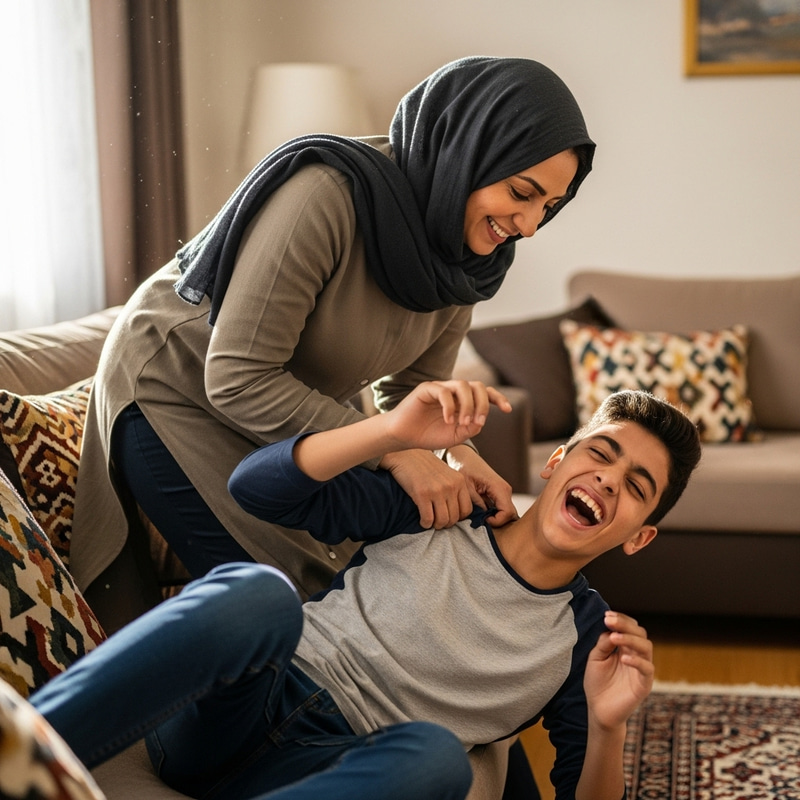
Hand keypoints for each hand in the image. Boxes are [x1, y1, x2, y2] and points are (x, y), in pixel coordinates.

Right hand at [292, 380, 509, 484]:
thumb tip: (481, 420)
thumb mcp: (456, 437)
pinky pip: (444, 391)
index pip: (484, 392)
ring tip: (462, 424)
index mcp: (462, 401)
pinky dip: (450, 406)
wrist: (403, 438)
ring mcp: (440, 388)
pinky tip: (448, 420)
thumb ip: (471, 429)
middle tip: (476, 423)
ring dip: (468, 406)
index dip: (498, 398)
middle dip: (483, 404)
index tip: (508, 410)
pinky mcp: (426, 389)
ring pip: (463, 386)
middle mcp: (453, 391)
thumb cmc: (428, 436)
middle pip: (478, 386)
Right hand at [379, 448, 477, 528]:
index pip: (467, 510)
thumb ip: (453, 488)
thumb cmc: (424, 466)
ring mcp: (437, 490)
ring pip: (442, 520)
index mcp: (459, 481)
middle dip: (446, 524)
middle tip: (437, 522)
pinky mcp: (422, 494)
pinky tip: (422, 520)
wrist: (405, 455)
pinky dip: (425, 524)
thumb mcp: (445, 474)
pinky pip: (428, 519)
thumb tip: (457, 512)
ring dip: (436, 525)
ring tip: (430, 522)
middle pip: (454, 518)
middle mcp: (451, 486)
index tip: (448, 517)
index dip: (458, 518)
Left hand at [444, 444, 516, 525]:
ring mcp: (504, 493)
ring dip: (494, 518)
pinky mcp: (499, 494)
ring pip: (506, 513)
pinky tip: (480, 512)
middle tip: (480, 521)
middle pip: (510, 515)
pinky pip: (501, 509)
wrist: (464, 458)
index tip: (482, 521)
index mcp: (499, 488)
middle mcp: (505, 490)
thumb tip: (482, 519)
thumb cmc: (464, 469)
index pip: (508, 513)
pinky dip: (493, 514)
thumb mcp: (466, 488)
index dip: (496, 522)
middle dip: (497, 522)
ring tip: (478, 516)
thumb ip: (476, 504)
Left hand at [583, 611, 653, 730]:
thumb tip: (612, 629)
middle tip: (609, 620)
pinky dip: (637, 661)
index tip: (607, 615)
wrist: (599, 710)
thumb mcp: (596, 658)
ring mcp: (641, 669)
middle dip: (625, 624)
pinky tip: (623, 658)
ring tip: (614, 637)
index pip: (629, 627)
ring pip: (646, 647)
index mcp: (624, 647)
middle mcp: (636, 655)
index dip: (620, 619)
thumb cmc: (597, 683)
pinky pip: (647, 669)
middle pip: (639, 633)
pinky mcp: (644, 684)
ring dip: (630, 639)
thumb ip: (604, 643)